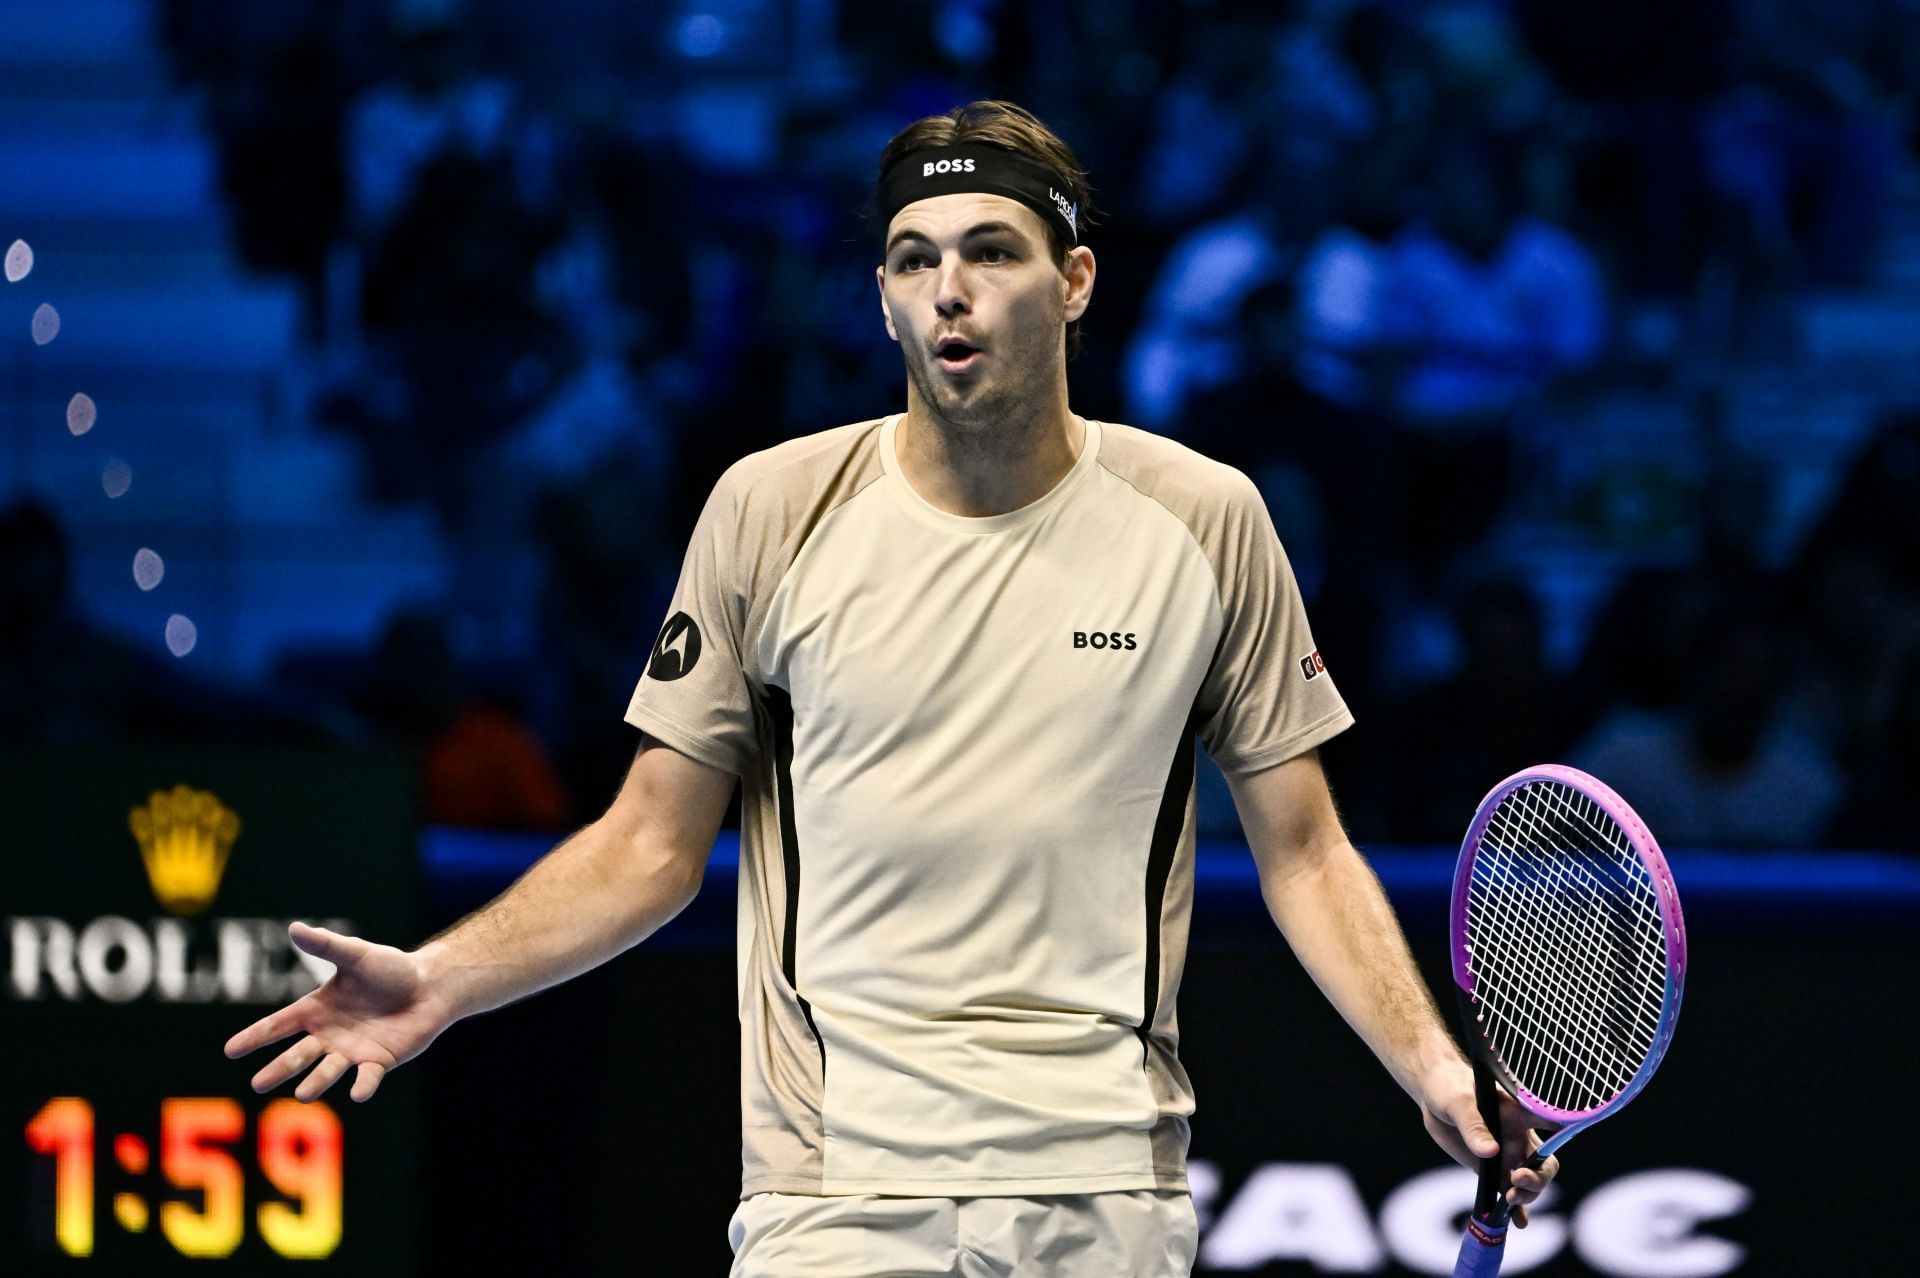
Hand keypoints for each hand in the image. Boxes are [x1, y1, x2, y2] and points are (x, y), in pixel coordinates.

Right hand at [223, 922, 450, 1103]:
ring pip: (328, 1071)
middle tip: (258, 1085)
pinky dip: (362, 1086)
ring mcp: (353, 1051)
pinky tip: (357, 1094)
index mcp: (318, 1009)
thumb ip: (327, 946)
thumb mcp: (357, 954)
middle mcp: (330, 1034)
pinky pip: (368, 1078)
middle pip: (298, 1055)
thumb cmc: (391, 968)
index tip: (230, 1050)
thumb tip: (295, 928)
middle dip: (279, 1069)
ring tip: (302, 1094)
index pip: (279, 1025)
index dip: (255, 1036)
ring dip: (315, 1083)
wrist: (430, 985)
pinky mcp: (379, 1062)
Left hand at [1419, 1060, 1559, 1226]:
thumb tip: (1491, 1152)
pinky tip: (1519, 1223)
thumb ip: (1474, 1126)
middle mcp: (1520, 1137)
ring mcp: (1508, 1156)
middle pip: (1544, 1164)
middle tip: (1516, 1180)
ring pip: (1530, 1183)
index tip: (1567, 1136)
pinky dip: (1516, 1210)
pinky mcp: (1492, 1171)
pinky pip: (1509, 1194)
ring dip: (1528, 1195)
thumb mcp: (1460, 1103)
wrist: (1434, 1098)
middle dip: (1538, 1178)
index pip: (1552, 1122)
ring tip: (1511, 1200)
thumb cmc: (1451, 1088)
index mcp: (1520, 1114)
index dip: (1566, 1131)